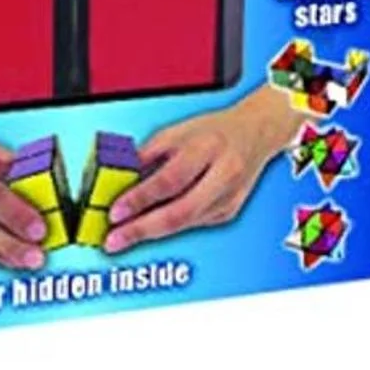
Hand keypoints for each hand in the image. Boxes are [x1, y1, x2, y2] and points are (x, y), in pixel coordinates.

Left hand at [105, 86, 300, 252]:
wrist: (254, 133)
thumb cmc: (213, 130)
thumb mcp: (176, 132)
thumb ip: (148, 154)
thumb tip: (119, 178)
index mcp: (208, 148)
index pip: (170, 180)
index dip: (140, 198)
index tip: (115, 212)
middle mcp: (223, 175)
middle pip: (180, 212)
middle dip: (142, 229)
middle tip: (114, 239)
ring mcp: (229, 198)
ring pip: (185, 224)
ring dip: (151, 232)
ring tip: (123, 236)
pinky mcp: (228, 213)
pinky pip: (192, 223)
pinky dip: (169, 226)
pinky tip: (149, 226)